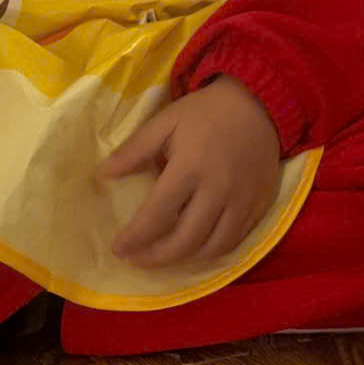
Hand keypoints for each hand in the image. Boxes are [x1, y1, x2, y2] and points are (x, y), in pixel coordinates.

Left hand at [100, 77, 282, 269]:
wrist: (260, 104)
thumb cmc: (206, 113)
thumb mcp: (165, 122)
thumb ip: (134, 150)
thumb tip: (103, 175)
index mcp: (190, 168)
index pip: (157, 215)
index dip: (135, 238)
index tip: (118, 249)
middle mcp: (218, 190)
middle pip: (186, 240)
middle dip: (157, 257)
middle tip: (137, 260)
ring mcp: (243, 201)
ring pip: (213, 248)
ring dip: (185, 260)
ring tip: (163, 257)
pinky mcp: (260, 206)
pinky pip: (236, 241)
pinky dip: (212, 252)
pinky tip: (194, 248)